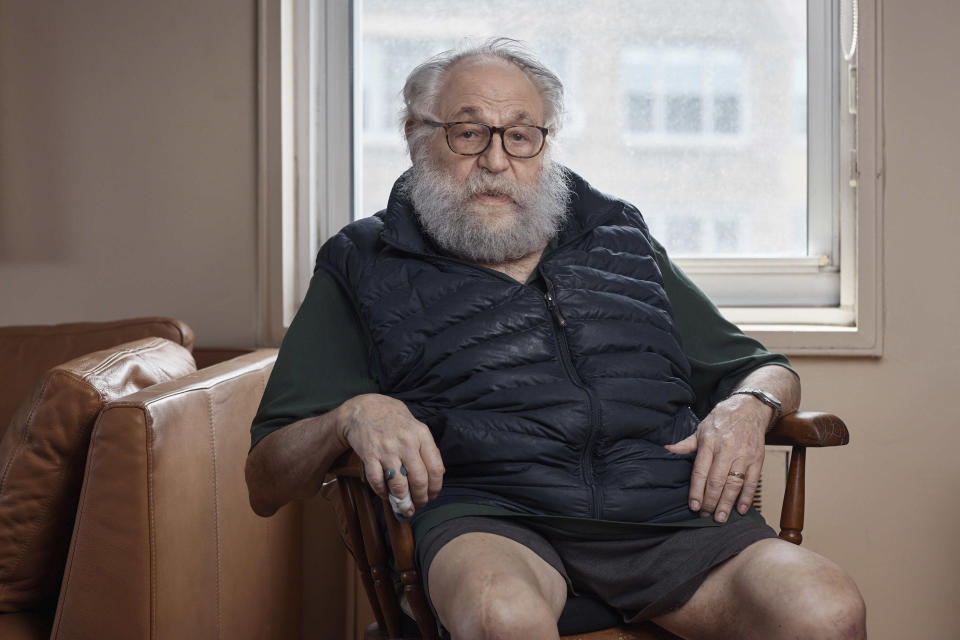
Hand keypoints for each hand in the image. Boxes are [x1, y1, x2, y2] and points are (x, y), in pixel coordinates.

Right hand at [336, 393, 444, 517]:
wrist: (364, 408)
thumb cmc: (394, 420)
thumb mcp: (416, 427)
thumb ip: (427, 448)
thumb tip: (439, 473)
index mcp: (421, 435)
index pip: (435, 468)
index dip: (435, 487)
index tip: (433, 495)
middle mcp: (406, 442)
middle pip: (419, 480)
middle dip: (421, 498)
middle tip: (419, 504)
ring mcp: (387, 449)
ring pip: (399, 484)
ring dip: (403, 501)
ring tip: (405, 508)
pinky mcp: (369, 455)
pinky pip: (378, 481)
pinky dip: (382, 493)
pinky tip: (386, 495)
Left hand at [664, 395, 772, 522]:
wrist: (749, 408)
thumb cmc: (722, 419)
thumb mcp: (701, 428)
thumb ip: (686, 444)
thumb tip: (667, 449)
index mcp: (709, 443)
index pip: (700, 471)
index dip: (696, 491)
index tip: (693, 506)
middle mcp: (726, 450)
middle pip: (717, 481)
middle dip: (710, 501)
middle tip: (705, 516)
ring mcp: (743, 455)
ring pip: (734, 484)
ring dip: (727, 503)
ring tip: (720, 518)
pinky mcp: (757, 459)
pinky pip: (753, 482)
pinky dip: (747, 497)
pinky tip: (741, 509)